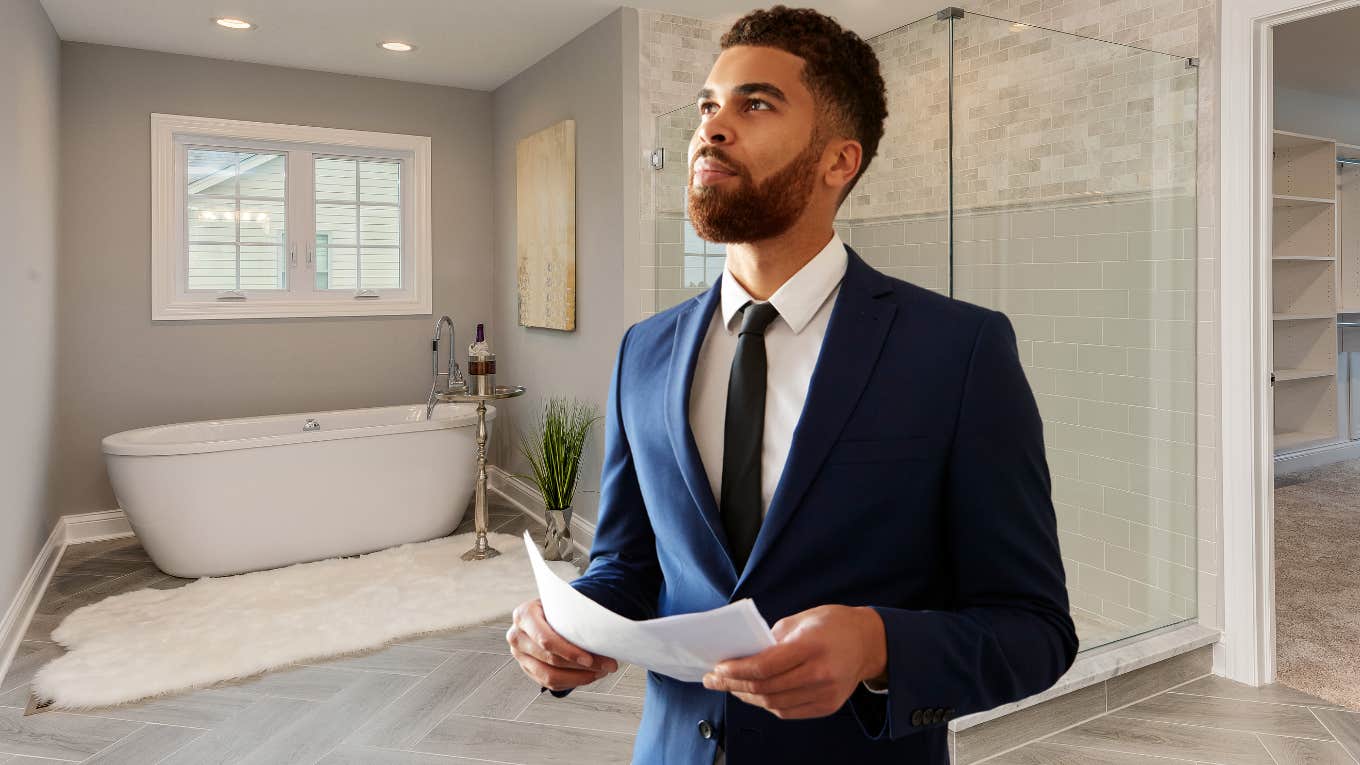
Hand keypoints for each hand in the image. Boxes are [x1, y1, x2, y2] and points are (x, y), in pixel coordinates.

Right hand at [506, 598, 618, 690]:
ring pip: (550, 677)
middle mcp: (516, 636)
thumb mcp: (563, 603)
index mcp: (524, 615)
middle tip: (607, 666)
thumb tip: (603, 633)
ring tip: (601, 671)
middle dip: (582, 666)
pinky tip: (589, 675)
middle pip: (550, 659)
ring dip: (579, 677)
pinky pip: (550, 684)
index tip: (590, 659)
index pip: (546, 639)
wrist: (547, 611)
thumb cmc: (559, 606)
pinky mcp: (527, 669)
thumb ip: (574, 615)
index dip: (569, 652)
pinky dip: (572, 682)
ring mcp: (520, 655)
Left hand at [702, 604, 886, 718]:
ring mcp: (825, 694)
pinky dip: (767, 704)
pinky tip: (754, 694)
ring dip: (747, 697)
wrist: (869, 642)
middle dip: (734, 685)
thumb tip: (742, 654)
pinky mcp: (827, 706)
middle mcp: (820, 674)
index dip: (737, 670)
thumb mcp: (801, 619)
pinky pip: (788, 712)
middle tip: (714, 680)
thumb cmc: (833, 624)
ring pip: (774, 704)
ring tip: (730, 687)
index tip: (718, 668)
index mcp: (812, 647)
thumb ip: (771, 638)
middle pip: (767, 688)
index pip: (765, 666)